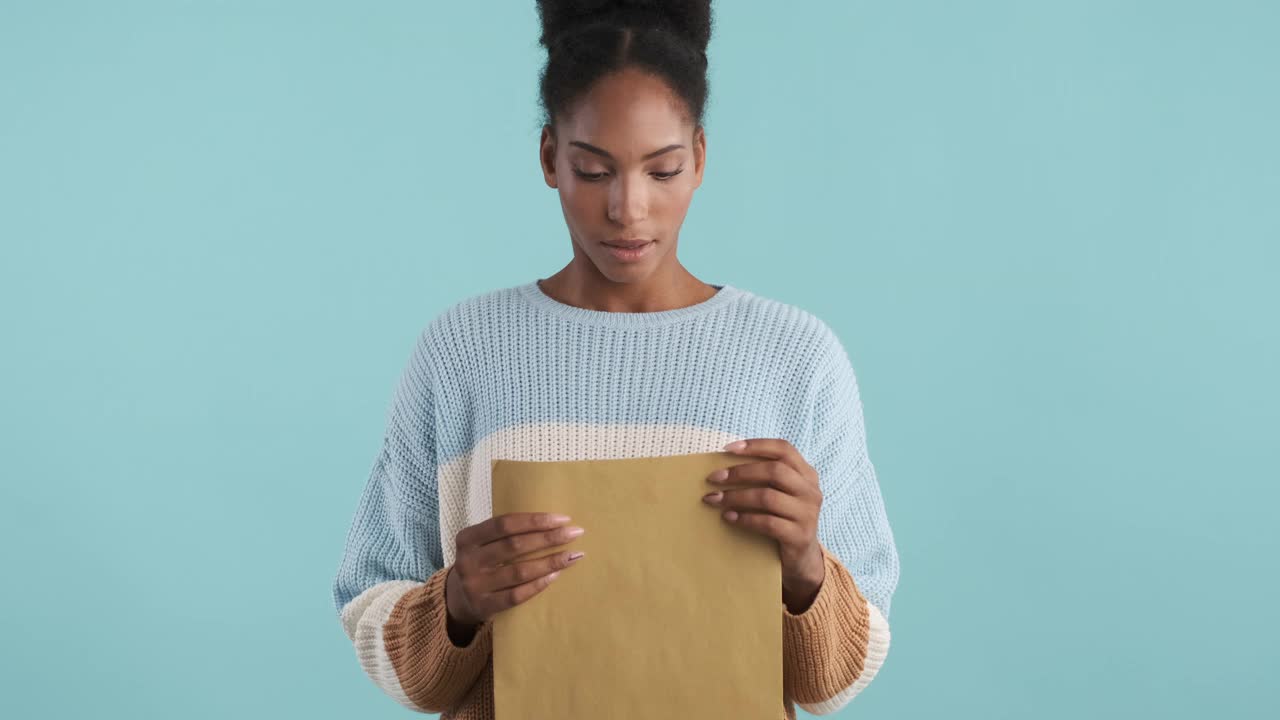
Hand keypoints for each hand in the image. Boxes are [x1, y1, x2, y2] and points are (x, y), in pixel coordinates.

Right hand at [445, 512, 586, 631]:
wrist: (458, 600)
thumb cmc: (481, 564)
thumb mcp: (482, 544)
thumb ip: (504, 534)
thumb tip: (552, 523)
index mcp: (467, 538)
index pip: (505, 524)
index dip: (535, 521)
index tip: (563, 519)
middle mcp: (468, 561)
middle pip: (514, 546)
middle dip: (548, 538)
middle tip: (575, 533)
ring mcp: (474, 585)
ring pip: (519, 571)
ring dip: (550, 562)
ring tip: (572, 555)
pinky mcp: (483, 606)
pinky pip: (516, 595)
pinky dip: (538, 585)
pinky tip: (555, 576)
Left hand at [703, 438, 825, 611]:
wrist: (802, 560)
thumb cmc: (783, 520)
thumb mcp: (780, 495)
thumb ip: (764, 479)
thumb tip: (722, 466)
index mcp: (807, 474)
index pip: (784, 449)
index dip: (756, 445)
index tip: (727, 449)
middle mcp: (811, 491)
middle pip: (775, 470)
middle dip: (740, 472)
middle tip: (714, 478)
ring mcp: (808, 514)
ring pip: (768, 496)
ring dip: (736, 496)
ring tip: (715, 500)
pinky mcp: (800, 536)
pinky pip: (768, 522)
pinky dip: (744, 518)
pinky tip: (729, 518)